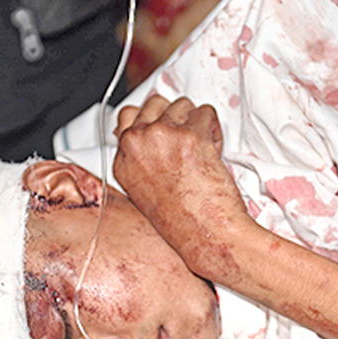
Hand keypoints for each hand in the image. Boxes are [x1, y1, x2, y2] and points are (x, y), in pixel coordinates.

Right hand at [113, 95, 253, 282]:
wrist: (207, 236)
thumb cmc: (185, 222)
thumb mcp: (147, 192)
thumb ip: (143, 160)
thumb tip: (150, 137)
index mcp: (123, 161)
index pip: (128, 117)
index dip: (153, 120)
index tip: (165, 130)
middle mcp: (137, 145)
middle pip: (154, 103)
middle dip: (175, 116)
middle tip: (187, 140)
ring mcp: (162, 137)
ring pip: (183, 105)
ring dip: (196, 123)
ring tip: (201, 150)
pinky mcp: (190, 136)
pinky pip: (206, 113)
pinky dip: (214, 129)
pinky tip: (212, 152)